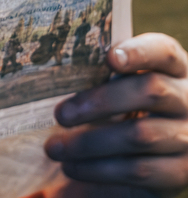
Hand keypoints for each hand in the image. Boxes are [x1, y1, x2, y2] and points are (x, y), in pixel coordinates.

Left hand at [44, 33, 187, 195]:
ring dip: (90, 143)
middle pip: (151, 91)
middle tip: (61, 114)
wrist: (152, 152)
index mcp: (172, 69)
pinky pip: (139, 170)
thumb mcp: (118, 83)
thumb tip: (50, 66)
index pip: (164, 52)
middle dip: (100, 101)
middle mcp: (186, 99)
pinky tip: (73, 166)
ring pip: (141, 135)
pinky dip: (100, 169)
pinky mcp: (179, 171)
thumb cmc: (123, 103)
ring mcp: (187, 137)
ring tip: (54, 148)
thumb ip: (98, 72)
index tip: (109, 58)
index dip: (139, 52)